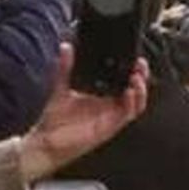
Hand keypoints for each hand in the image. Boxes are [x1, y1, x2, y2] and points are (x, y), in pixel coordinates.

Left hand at [19, 46, 148, 181]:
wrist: (46, 142)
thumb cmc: (55, 120)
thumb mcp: (61, 87)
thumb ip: (65, 67)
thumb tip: (66, 47)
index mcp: (102, 97)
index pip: (123, 81)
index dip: (132, 70)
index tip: (134, 57)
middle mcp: (109, 107)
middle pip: (135, 91)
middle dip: (141, 77)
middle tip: (140, 64)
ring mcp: (111, 117)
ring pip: (136, 104)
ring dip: (140, 90)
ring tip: (137, 77)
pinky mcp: (109, 128)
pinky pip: (126, 116)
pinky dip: (131, 103)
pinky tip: (129, 92)